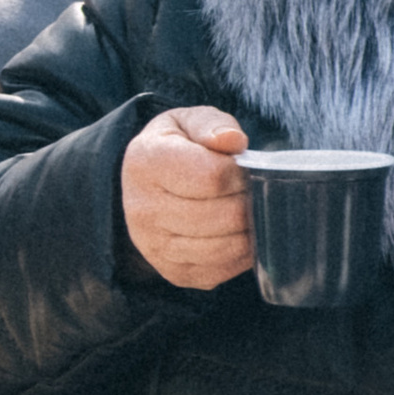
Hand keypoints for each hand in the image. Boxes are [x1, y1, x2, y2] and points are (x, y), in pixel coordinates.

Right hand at [120, 105, 254, 288]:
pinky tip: (237, 232)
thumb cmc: (175, 149)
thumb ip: (211, 124)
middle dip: (248, 201)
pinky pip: (223, 269)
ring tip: (247, 210)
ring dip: (249, 229)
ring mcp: (156, 247)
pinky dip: (242, 253)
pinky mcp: (174, 272)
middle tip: (249, 190)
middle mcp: (144, 210)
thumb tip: (232, 141)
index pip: (212, 176)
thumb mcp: (187, 122)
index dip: (239, 172)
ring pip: (225, 247)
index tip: (241, 167)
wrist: (144, 187)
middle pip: (222, 215)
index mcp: (146, 163)